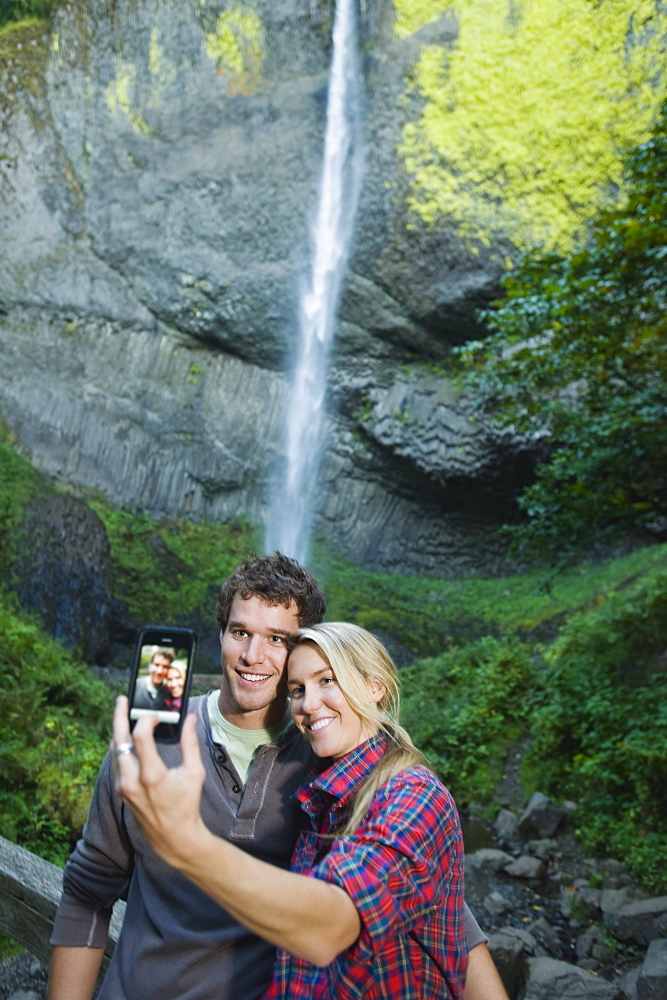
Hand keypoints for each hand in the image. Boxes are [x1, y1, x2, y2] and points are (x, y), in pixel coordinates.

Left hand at [112, 696, 206, 866]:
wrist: (173, 837)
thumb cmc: (186, 805)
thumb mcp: (193, 773)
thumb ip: (190, 743)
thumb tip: (190, 719)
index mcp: (151, 776)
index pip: (139, 737)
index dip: (147, 720)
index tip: (157, 716)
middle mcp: (132, 781)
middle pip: (118, 740)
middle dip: (119, 717)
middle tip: (122, 700)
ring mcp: (123, 787)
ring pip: (115, 751)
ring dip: (119, 731)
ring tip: (124, 715)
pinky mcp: (121, 791)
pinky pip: (117, 762)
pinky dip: (121, 746)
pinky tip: (127, 737)